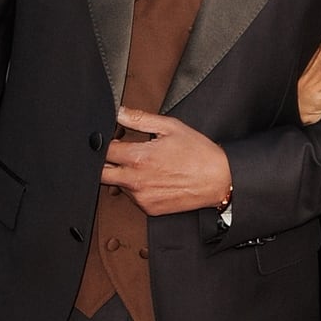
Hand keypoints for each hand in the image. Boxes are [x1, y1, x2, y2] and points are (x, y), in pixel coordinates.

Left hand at [102, 106, 231, 214]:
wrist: (220, 180)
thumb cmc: (199, 153)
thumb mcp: (170, 127)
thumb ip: (139, 118)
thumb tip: (118, 112)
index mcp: (139, 158)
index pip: (104, 151)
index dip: (105, 142)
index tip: (113, 138)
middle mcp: (136, 181)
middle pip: (101, 174)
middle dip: (105, 163)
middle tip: (120, 154)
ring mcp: (142, 197)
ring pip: (117, 186)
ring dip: (123, 176)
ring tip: (145, 166)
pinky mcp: (149, 209)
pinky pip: (133, 198)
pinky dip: (137, 188)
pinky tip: (153, 179)